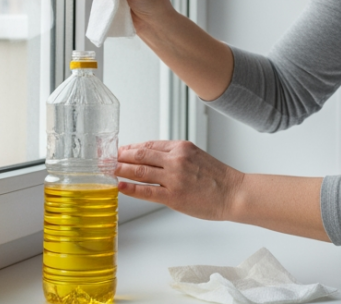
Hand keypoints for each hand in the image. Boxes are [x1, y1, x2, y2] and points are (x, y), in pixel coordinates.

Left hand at [116, 140, 242, 220]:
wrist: (234, 193)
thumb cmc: (218, 178)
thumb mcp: (197, 157)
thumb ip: (176, 157)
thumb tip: (154, 160)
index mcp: (181, 147)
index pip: (149, 144)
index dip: (131, 147)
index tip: (120, 150)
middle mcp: (176, 159)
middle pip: (141, 154)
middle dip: (121, 156)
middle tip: (106, 157)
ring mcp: (174, 177)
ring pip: (140, 170)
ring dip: (121, 169)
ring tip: (108, 169)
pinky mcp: (173, 196)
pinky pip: (147, 191)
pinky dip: (131, 188)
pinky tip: (120, 186)